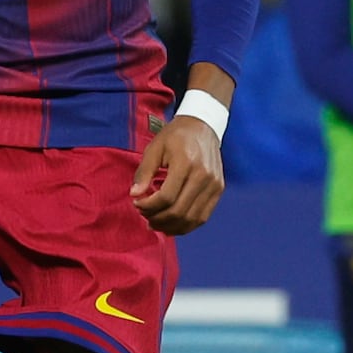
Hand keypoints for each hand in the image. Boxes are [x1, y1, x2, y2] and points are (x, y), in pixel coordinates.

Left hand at [131, 115, 224, 235]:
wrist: (203, 126)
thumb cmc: (175, 136)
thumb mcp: (154, 148)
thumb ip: (144, 172)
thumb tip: (135, 195)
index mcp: (186, 162)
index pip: (166, 197)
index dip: (148, 206)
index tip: (137, 204)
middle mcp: (203, 176)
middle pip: (179, 211)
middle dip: (157, 219)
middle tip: (144, 216)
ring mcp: (214, 184)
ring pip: (191, 219)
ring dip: (171, 226)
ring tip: (156, 224)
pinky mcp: (218, 190)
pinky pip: (202, 217)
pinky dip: (186, 225)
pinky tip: (172, 224)